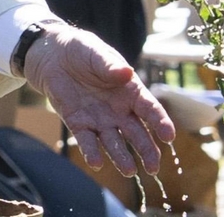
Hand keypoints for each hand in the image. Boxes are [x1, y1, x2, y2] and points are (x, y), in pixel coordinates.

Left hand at [23, 25, 175, 176]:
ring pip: (114, 142)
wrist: (54, 56)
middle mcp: (119, 110)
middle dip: (146, 150)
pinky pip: (87, 141)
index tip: (168, 136)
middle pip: (136, 133)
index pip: (149, 109)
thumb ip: (110, 65)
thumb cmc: (84, 51)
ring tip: (129, 171)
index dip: (160, 122)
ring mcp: (100, 119)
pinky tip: (95, 163)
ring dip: (121, 157)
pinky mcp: (79, 124)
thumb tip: (126, 73)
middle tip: (153, 168)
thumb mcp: (97, 53)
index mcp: (130, 91)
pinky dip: (91, 152)